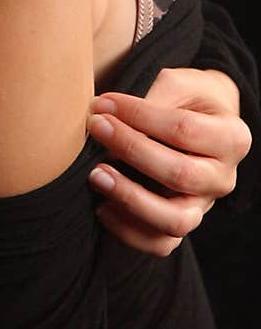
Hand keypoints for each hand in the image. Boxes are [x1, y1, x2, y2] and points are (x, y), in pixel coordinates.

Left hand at [85, 67, 252, 255]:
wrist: (202, 120)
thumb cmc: (188, 98)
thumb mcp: (178, 84)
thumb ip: (152, 98)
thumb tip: (111, 115)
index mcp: (232, 138)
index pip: (184, 130)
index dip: (139, 116)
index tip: (103, 104)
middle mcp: (223, 178)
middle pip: (180, 175)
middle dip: (131, 150)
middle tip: (96, 128)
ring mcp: (204, 206)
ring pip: (174, 221)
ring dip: (130, 199)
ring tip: (96, 175)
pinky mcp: (182, 223)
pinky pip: (160, 244)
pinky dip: (129, 232)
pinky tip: (101, 206)